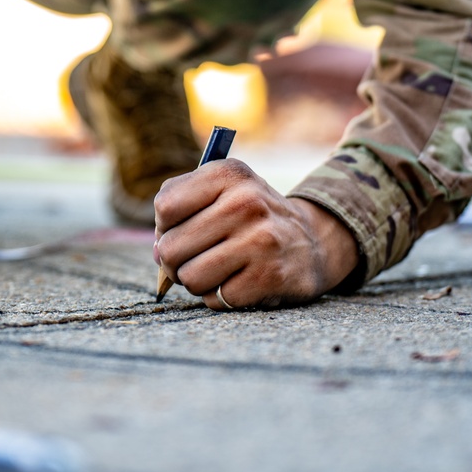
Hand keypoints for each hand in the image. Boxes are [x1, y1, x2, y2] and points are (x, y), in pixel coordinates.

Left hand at [153, 159, 358, 309]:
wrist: (313, 241)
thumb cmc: (250, 218)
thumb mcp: (222, 191)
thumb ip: (180, 209)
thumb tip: (158, 252)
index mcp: (229, 173)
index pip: (165, 207)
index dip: (165, 226)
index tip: (185, 229)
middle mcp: (246, 201)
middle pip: (170, 247)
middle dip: (176, 261)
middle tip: (199, 257)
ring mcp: (261, 239)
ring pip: (189, 277)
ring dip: (198, 282)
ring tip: (219, 270)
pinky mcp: (271, 276)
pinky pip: (216, 298)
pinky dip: (220, 297)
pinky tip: (240, 282)